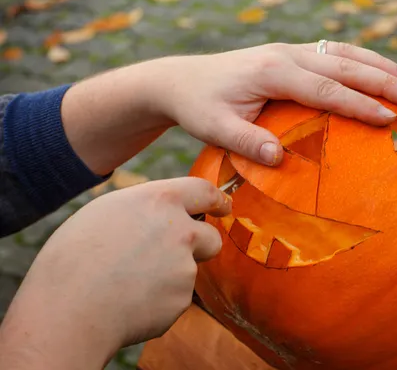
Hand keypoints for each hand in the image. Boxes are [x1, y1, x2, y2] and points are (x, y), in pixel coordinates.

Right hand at [0, 177, 230, 369]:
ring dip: (170, 275)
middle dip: (201, 245)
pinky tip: (129, 301)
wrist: (69, 309)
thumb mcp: (106, 211)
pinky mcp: (181, 300)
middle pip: (211, 236)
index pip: (204, 190)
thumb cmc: (75, 256)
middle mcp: (181, 231)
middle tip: (175, 255)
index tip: (223, 206)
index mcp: (160, 201)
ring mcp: (185, 267)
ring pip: (187, 270)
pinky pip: (174, 297)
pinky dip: (159, 300)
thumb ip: (146, 208)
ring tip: (128, 281)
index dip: (217, 199)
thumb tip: (163, 213)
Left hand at [153, 42, 396, 165]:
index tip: (388, 120)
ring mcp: (288, 50)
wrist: (180, 80)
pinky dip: (359, 59)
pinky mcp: (288, 54)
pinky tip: (376, 68)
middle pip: (343, 66)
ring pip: (342, 52)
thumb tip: (280, 159)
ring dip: (377, 64)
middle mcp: (285, 55)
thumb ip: (247, 142)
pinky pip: (331, 51)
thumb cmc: (198, 107)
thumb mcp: (214, 128)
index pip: (325, 89)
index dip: (359, 105)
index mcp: (272, 72)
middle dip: (382, 82)